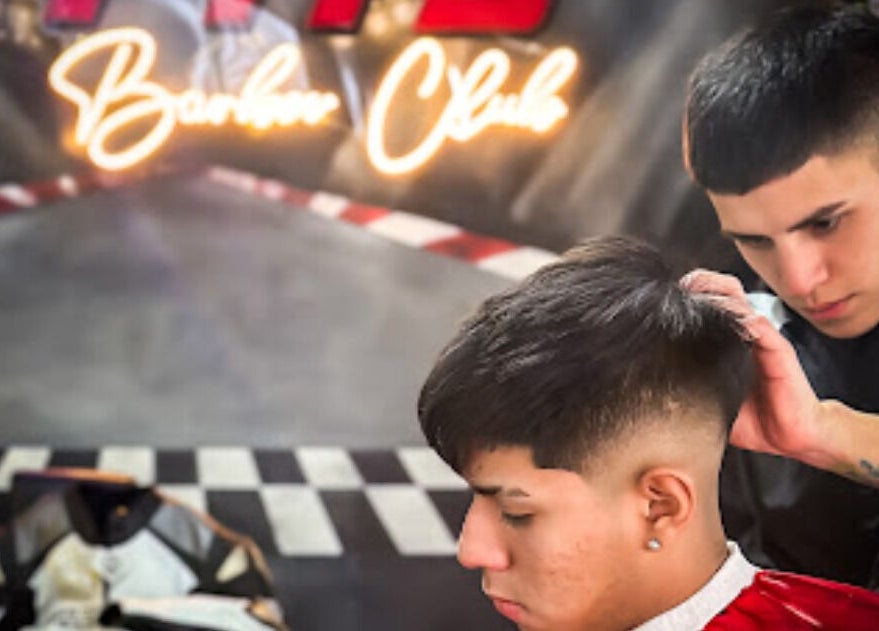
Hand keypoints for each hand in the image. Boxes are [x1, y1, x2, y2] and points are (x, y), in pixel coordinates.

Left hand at [680, 270, 828, 465]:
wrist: (787, 436)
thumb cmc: (748, 417)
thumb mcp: (707, 398)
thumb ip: (684, 384)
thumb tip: (644, 384)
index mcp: (726, 341)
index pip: (708, 305)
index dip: (688, 295)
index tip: (663, 295)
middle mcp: (745, 335)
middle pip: (724, 294)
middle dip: (702, 285)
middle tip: (682, 287)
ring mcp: (763, 340)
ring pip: (741, 305)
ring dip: (721, 295)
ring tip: (700, 292)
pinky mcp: (780, 353)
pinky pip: (764, 330)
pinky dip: (748, 321)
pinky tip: (734, 320)